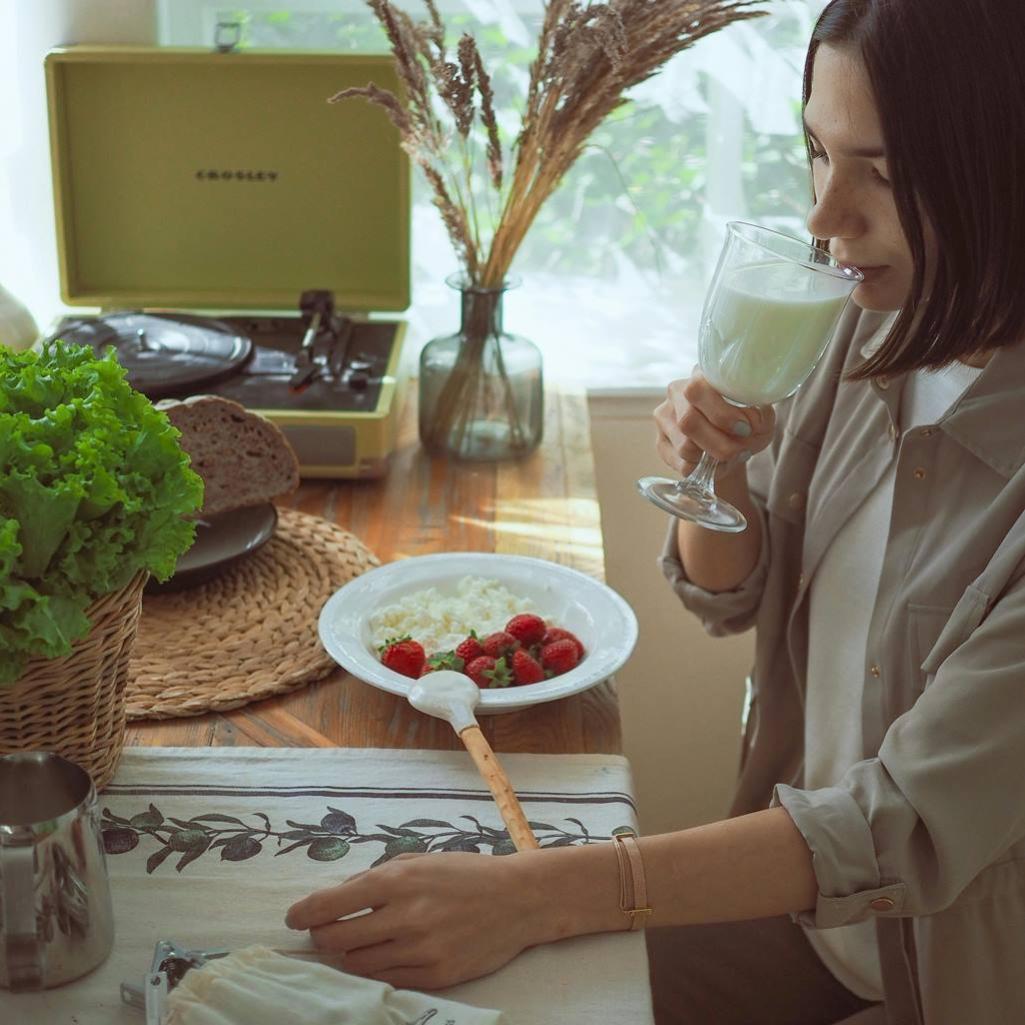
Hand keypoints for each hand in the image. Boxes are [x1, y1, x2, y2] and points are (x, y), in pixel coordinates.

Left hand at [285, 851, 541, 990]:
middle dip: (322, 936)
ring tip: (360, 941)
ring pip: (357, 964)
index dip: (303, 913)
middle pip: (335, 940)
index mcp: (398, 879)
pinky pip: (386, 980)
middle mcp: (406, 915)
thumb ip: (377, 877)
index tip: (294, 917)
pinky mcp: (434, 976)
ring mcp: (420, 949)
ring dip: (349, 954)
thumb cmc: (465, 874)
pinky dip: (377, 968)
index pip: (330, 904)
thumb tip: (335, 897)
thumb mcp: (420, 861)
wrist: (518, 900)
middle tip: (325, 931)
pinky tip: (386, 953)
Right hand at [654, 370, 774, 477]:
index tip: (744, 429)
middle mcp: (676, 392)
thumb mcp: (761, 419)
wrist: (731, 444)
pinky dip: (702, 469)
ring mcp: (665, 418)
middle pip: (687, 421)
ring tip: (729, 456)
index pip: (696, 389)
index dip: (721, 413)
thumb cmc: (746, 425)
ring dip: (712, 457)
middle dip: (718, 443)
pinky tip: (711, 463)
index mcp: (700, 376)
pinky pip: (680, 464)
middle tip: (739, 450)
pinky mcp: (660, 442)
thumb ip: (760, 417)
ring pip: (684, 446)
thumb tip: (750, 422)